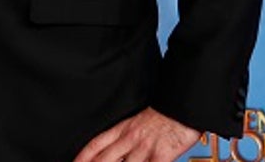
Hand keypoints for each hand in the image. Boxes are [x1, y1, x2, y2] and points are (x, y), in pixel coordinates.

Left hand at [72, 108, 199, 161]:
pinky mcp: (162, 155)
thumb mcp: (137, 122)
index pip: (96, 144)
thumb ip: (125, 137)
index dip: (83, 156)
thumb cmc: (162, 115)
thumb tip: (117, 152)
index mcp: (123, 129)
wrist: (181, 106)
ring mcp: (145, 148)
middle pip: (105, 160)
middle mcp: (130, 139)